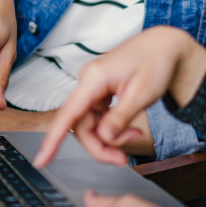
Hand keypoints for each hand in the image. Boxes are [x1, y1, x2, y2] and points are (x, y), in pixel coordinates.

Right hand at [35, 26, 205, 167]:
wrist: (164, 45)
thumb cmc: (155, 62)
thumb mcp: (142, 93)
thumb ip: (120, 117)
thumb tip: (103, 138)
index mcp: (94, 79)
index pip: (68, 115)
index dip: (53, 140)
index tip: (41, 161)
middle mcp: (88, 82)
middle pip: (81, 127)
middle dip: (101, 146)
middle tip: (123, 159)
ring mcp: (92, 87)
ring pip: (90, 125)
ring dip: (110, 138)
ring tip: (135, 135)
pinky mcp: (99, 92)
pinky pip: (98, 119)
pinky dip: (113, 129)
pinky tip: (130, 129)